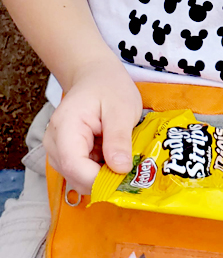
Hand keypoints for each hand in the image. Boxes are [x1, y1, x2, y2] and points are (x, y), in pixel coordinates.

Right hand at [44, 59, 141, 193]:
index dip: (99, 179)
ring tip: (126, 160)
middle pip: (75, 176)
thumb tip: (121, 169)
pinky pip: (84, 173)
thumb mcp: (121, 109)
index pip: (74, 165)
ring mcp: (59, 151)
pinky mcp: (68, 155)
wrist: (96, 77)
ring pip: (80, 179)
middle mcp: (55, 143)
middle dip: (105, 180)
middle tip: (133, 171)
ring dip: (105, 177)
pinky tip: (117, 159)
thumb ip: (119, 139)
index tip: (126, 179)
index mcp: (65, 128)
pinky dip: (102, 171)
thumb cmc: (109, 88)